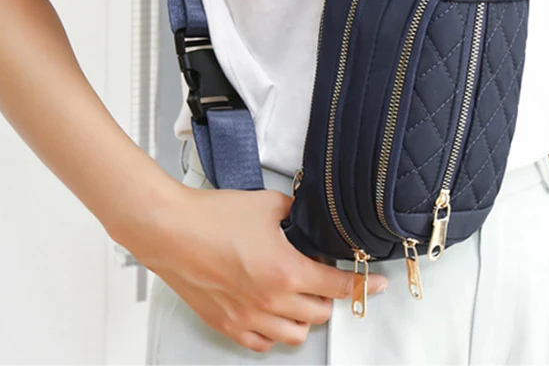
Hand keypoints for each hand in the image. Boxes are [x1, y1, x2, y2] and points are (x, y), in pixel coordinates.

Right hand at [118, 183, 387, 351]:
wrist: (171, 231)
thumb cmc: (214, 216)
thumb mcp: (267, 204)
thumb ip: (294, 211)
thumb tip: (304, 213)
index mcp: (286, 271)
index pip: (338, 287)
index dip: (363, 286)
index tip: (377, 285)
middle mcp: (271, 302)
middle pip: (320, 314)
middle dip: (329, 296)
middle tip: (324, 277)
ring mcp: (247, 318)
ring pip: (295, 335)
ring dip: (305, 317)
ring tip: (300, 296)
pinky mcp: (226, 324)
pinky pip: (262, 343)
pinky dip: (274, 332)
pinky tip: (272, 313)